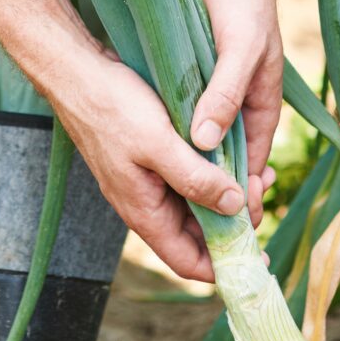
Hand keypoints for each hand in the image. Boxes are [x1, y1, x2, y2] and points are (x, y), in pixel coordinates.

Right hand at [50, 54, 249, 282]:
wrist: (79, 74)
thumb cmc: (112, 108)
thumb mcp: (159, 144)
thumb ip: (196, 179)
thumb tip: (234, 207)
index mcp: (145, 213)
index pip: (189, 262)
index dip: (224, 266)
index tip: (258, 256)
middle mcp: (147, 205)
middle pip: (199, 237)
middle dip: (235, 224)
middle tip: (260, 191)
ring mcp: (149, 184)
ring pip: (198, 207)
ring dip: (230, 197)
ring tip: (258, 173)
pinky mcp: (153, 162)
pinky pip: (191, 181)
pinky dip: (216, 175)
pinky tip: (236, 155)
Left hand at [177, 0, 283, 210]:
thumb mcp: (241, 46)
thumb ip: (226, 93)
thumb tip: (205, 141)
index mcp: (261, 98)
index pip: (252, 158)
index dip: (238, 191)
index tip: (222, 222)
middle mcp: (236, 99)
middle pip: (224, 158)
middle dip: (210, 189)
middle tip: (189, 222)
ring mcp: (208, 88)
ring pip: (197, 140)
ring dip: (186, 166)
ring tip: (164, 198)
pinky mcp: (184, 74)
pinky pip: (176, 115)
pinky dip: (168, 135)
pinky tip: (147, 152)